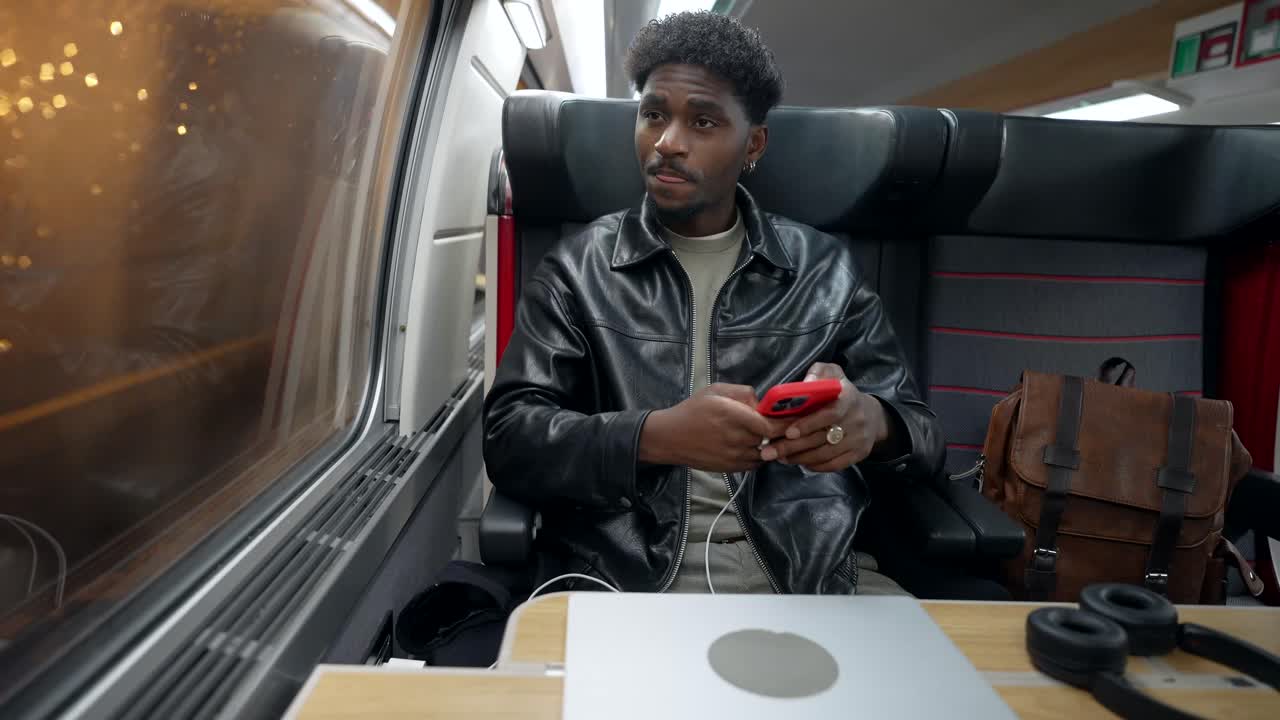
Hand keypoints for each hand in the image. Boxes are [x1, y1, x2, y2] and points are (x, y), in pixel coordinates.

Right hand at [640, 383, 783, 471]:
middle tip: (774, 422)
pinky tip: (749, 445)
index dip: (785, 423)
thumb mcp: (716, 391)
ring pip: (764, 452)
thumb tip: (763, 403)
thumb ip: (743, 392)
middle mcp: (735, 438)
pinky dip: (757, 455)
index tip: (792, 417)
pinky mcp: (730, 468)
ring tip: (759, 434)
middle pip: (769, 438)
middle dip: (774, 431)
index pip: (771, 425)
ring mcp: (733, 456)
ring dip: (767, 444)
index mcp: (732, 415)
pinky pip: (755, 463)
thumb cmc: (693, 410)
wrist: (670, 437)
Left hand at [759, 363, 889, 471]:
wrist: (872, 415)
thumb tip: (804, 385)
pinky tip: (799, 462)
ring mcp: (859, 439)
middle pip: (822, 438)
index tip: (788, 432)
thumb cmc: (841, 392)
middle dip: (793, 447)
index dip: (808, 424)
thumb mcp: (832, 374)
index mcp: (848, 398)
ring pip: (825, 454)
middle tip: (769, 451)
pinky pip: (834, 465)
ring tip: (779, 457)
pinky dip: (815, 466)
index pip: (829, 414)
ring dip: (799, 458)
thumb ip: (817, 374)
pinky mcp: (859, 454)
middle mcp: (856, 420)